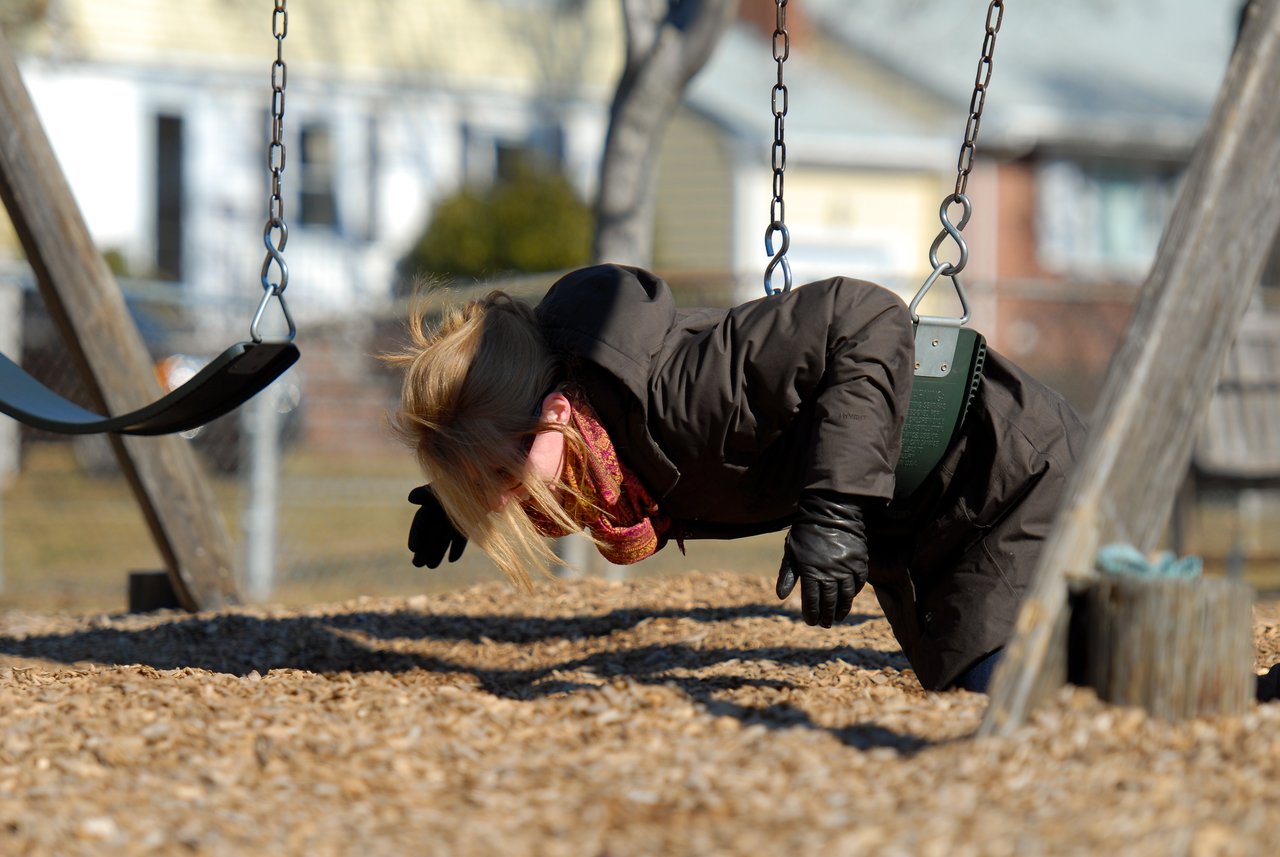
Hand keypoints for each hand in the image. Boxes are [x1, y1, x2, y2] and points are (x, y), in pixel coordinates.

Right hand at [407, 485, 467, 567]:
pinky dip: (456, 547)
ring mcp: (456, 517)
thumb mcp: (444, 486)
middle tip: (417, 564)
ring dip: (437, 551)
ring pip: (444, 537)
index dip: (416, 533)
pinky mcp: (468, 522)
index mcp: (434, 500)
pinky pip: (461, 537)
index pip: (422, 520)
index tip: (413, 548)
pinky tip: (452, 559)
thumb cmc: (463, 479)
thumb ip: (428, 492)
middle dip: (424, 549)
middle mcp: (443, 510)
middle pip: (431, 533)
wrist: (488, 480)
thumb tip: (410, 497)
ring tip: (431, 566)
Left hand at [775, 493, 868, 626]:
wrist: (830, 512)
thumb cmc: (806, 533)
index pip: (812, 601)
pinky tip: (849, 597)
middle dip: (826, 616)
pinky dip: (854, 592)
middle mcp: (830, 572)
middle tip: (825, 624)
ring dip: (842, 609)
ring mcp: (847, 567)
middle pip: (829, 602)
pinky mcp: (860, 561)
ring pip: (846, 596)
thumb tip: (781, 597)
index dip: (811, 614)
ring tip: (838, 617)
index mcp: (811, 571)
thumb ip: (788, 575)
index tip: (811, 622)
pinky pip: (859, 582)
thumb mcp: (792, 552)